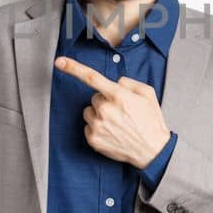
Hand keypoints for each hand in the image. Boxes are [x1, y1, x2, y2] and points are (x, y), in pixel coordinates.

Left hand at [54, 56, 171, 169]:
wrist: (153, 150)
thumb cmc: (151, 121)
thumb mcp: (148, 94)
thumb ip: (129, 82)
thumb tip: (115, 83)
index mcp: (118, 95)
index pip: (92, 77)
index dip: (73, 68)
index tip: (59, 62)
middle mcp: (105, 110)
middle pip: (95, 97)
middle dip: (105, 101)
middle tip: (121, 112)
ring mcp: (98, 126)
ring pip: (89, 111)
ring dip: (99, 114)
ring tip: (117, 123)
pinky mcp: (93, 139)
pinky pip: (88, 126)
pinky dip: (97, 128)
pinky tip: (112, 132)